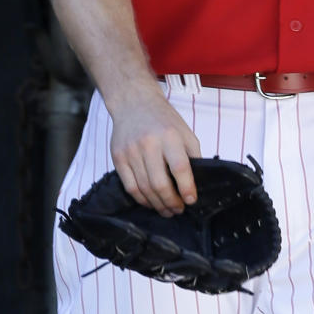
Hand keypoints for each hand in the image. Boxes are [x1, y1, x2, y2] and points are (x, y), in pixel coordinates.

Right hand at [108, 86, 201, 214]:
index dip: (186, 188)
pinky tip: (151, 202)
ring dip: (157, 204)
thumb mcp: (185, 132)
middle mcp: (148, 144)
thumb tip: (196, 184)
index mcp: (169, 136)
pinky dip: (141, 199)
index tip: (191, 200)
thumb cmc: (163, 120)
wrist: (133, 103)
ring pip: (144, 188)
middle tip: (179, 210)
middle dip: (171, 202)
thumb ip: (192, 156)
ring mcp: (130, 151)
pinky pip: (130, 186)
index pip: (179, 168)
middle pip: (159, 183)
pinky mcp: (118, 157)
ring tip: (167, 210)